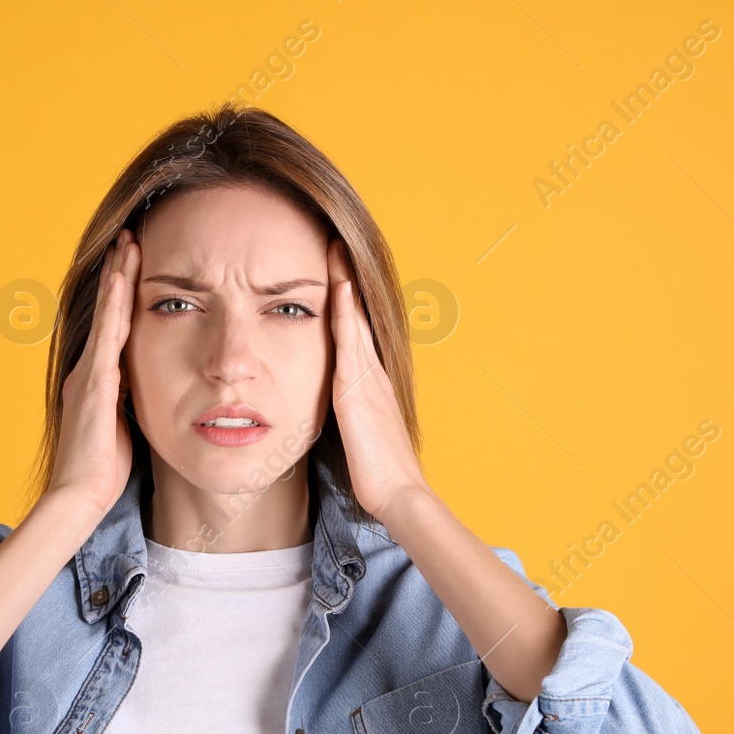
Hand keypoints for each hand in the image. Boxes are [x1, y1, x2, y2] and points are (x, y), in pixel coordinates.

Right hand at [45, 228, 140, 522]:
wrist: (80, 496)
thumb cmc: (103, 470)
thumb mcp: (123, 428)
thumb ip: (130, 403)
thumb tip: (149, 389)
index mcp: (96, 381)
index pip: (114, 328)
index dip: (123, 295)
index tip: (135, 264)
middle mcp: (88, 370)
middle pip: (108, 311)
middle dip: (118, 273)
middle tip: (130, 236)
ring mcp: (89, 373)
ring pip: (107, 314)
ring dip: (117, 277)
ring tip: (128, 242)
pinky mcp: (95, 383)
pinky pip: (108, 334)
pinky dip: (114, 303)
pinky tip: (122, 278)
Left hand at [327, 238, 428, 525]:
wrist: (399, 492)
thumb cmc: (378, 472)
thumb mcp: (361, 434)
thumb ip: (352, 415)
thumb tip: (342, 411)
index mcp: (371, 381)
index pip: (355, 330)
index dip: (346, 299)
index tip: (336, 268)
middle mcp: (372, 371)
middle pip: (357, 314)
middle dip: (346, 278)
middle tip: (336, 241)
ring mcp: (366, 375)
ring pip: (353, 317)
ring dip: (344, 281)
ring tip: (334, 246)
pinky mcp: (356, 387)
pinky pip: (348, 338)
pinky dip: (344, 309)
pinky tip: (338, 284)